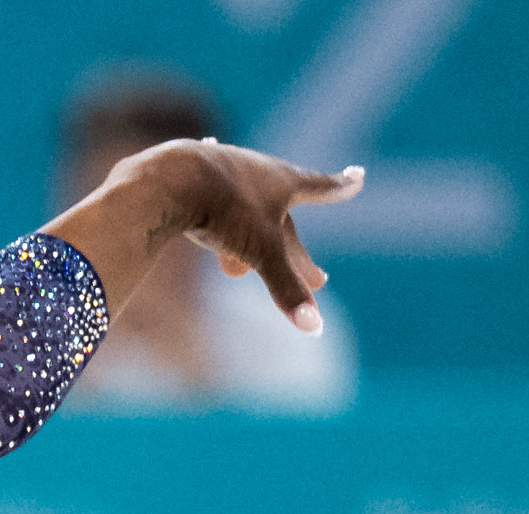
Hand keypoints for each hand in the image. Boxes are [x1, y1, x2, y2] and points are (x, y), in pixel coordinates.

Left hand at [54, 143, 363, 335]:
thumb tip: (316, 329)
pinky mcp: (189, 171)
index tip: (358, 176)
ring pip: (243, 210)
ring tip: (234, 273)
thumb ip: (286, 289)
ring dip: (248, 241)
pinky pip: (206, 194)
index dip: (340, 187)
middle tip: (318, 279)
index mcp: (281, 181)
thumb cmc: (222, 212)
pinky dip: (208, 201)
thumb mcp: (259, 253)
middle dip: (298, 251)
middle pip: (283, 217)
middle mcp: (256, 169)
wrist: (170, 179)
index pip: (320, 186)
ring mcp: (222, 167)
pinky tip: (206, 167)